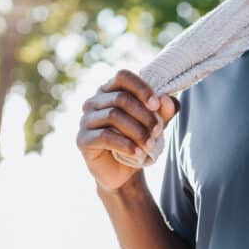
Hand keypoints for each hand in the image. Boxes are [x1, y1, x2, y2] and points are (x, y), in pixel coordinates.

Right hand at [77, 69, 179, 192]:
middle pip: (121, 98)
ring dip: (137, 131)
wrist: (123, 171)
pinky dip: (125, 145)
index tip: (156, 105)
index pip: (123, 76)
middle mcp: (94, 101)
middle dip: (144, 115)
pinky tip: (138, 153)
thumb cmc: (138, 140)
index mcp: (110, 90)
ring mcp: (86, 119)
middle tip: (158, 131)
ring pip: (113, 116)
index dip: (141, 88)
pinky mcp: (82, 139)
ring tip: (150, 145)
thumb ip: (163, 110)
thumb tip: (165, 99)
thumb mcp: (156, 123)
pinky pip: (105, 136)